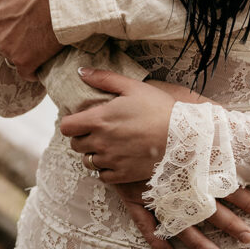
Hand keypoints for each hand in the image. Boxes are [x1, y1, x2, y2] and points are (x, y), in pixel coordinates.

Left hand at [0, 0, 61, 76]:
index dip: (17, 17)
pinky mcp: (25, 63)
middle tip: (40, 26)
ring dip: (27, 52)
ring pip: (15, 55)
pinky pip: (26, 73)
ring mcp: (10, 49)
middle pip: (6, 38)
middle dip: (19, 35)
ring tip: (45, 41)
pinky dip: (33, 70)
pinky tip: (43, 60)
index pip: (0, 20)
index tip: (31, 14)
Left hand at [61, 70, 175, 182]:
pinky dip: (106, 169)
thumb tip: (81, 72)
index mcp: (100, 119)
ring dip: (94, 154)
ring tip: (110, 146)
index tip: (83, 120)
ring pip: (87, 161)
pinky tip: (118, 159)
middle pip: (75, 145)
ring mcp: (110, 161)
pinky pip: (102, 176)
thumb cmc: (158, 107)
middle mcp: (100, 142)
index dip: (72, 123)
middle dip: (84, 137)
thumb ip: (104, 78)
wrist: (182, 136)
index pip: (67, 127)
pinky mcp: (122, 175)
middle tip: (100, 131)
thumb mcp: (133, 87)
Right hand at [66, 67, 249, 248]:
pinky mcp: (132, 195)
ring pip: (181, 222)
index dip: (245, 196)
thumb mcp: (177, 101)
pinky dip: (158, 240)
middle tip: (249, 237)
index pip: (224, 181)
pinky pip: (146, 224)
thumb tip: (225, 112)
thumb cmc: (145, 104)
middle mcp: (175, 178)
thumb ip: (200, 110)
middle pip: (208, 206)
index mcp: (190, 158)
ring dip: (201, 241)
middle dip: (231, 222)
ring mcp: (153, 191)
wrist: (107, 110)